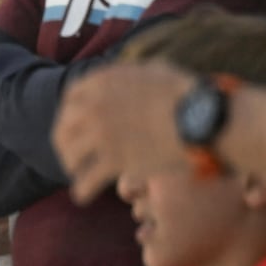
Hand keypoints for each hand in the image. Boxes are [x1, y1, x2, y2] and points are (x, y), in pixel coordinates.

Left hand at [54, 60, 194, 204]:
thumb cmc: (188, 94)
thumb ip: (134, 72)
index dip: (71, 113)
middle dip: (64, 142)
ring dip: (71, 166)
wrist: (202, 118)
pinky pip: (87, 180)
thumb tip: (130, 72)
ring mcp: (101, 134)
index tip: (76, 124)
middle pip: (63, 128)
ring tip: (77, 174)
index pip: (71, 98)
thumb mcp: (155, 69)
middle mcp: (93, 106)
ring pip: (70, 155)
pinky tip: (82, 196)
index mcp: (101, 81)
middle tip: (70, 154)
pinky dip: (82, 190)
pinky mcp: (113, 161)